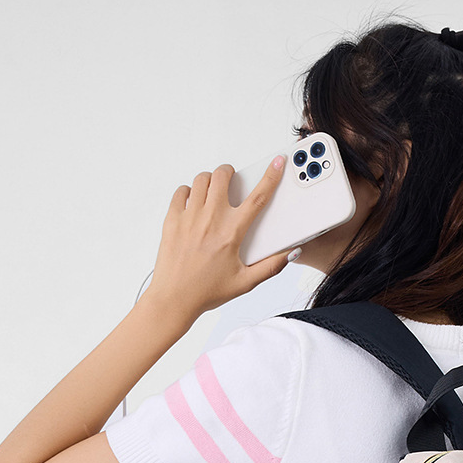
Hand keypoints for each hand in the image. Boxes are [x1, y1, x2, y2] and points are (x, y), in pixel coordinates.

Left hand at [143, 157, 298, 324]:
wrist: (174, 299)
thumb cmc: (206, 291)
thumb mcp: (245, 283)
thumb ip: (271, 267)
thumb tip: (291, 253)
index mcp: (232, 232)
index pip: (258, 197)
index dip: (271, 176)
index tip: (277, 163)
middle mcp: (211, 219)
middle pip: (223, 176)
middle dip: (230, 173)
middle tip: (231, 182)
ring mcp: (189, 217)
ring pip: (201, 179)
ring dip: (210, 180)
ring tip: (212, 192)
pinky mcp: (172, 219)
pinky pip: (181, 191)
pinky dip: (188, 192)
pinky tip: (193, 203)